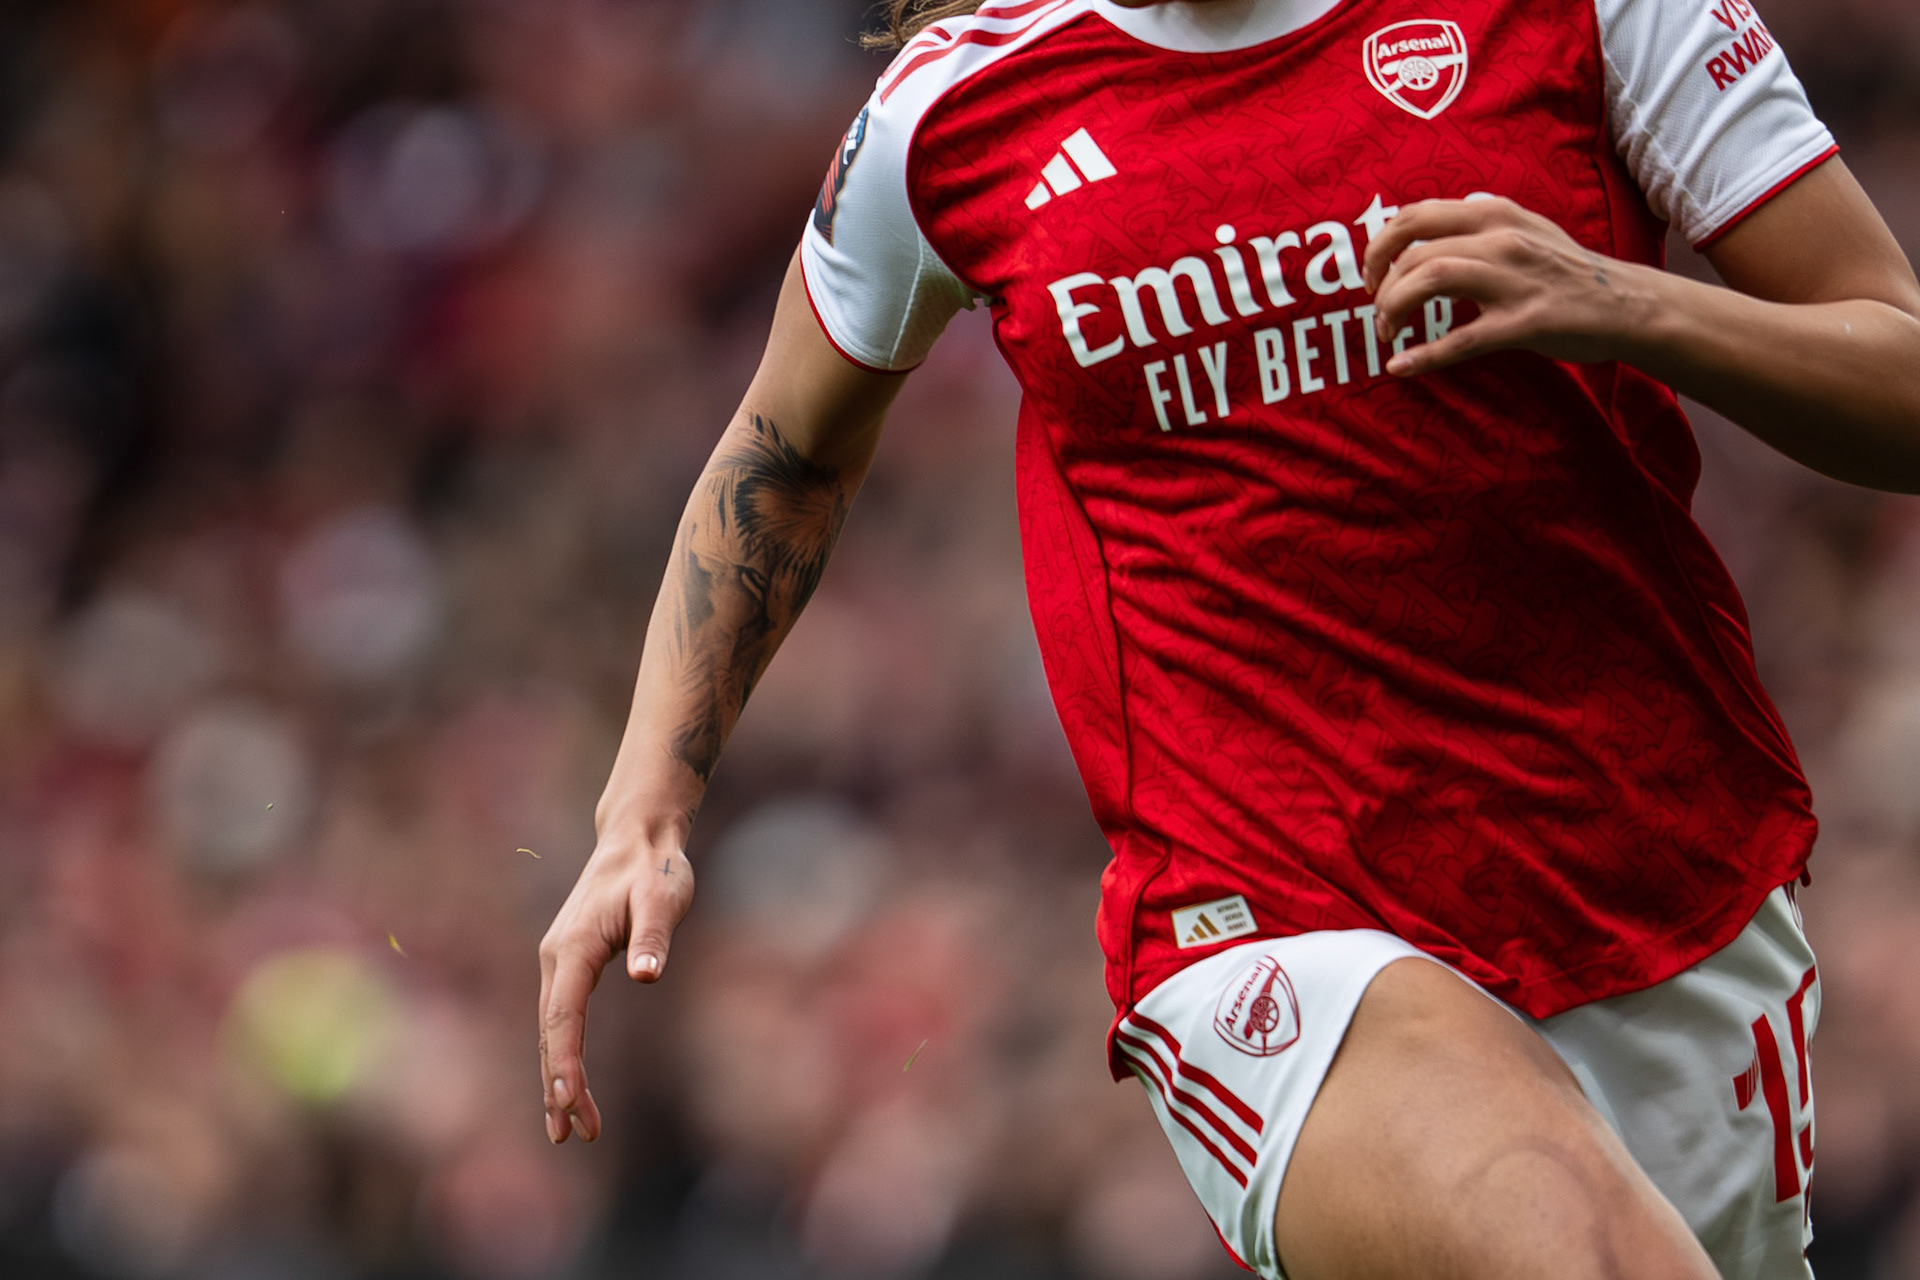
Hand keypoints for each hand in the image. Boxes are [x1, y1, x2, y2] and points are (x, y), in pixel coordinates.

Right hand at [537, 840, 693, 1142]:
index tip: (568, 1098)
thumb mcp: (662, 898)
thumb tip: (647, 975)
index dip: (564, 1059)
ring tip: (569, 1130)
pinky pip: (561, 1020)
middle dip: (559, 1085)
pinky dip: (563, 1055)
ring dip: (558, 1079)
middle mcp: (557, 958)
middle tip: (574, 1134)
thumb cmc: (654, 870)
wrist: (637, 840)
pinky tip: (570, 1088)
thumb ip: (654, 937)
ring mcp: (560, 962)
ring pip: (551, 1031)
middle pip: (551, 1032)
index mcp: (574, 947)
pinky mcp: (571, 966)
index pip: (563, 1014)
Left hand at [1363, 196, 1653, 376]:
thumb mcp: (1531, 227)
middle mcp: (1501, 239)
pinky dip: (1423, 356)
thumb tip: (1459, 205)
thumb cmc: (1570, 271)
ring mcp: (1513, 280)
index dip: (1380, 245)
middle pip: (1414, 251)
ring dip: (1396, 309)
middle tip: (1379, 311)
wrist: (1627, 305)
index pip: (1414, 215)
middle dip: (1382, 284)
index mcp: (1494, 214)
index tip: (1373, 275)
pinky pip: (1461, 339)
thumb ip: (1490, 218)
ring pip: (1431, 280)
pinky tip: (1400, 366)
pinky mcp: (1523, 323)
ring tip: (1390, 332)